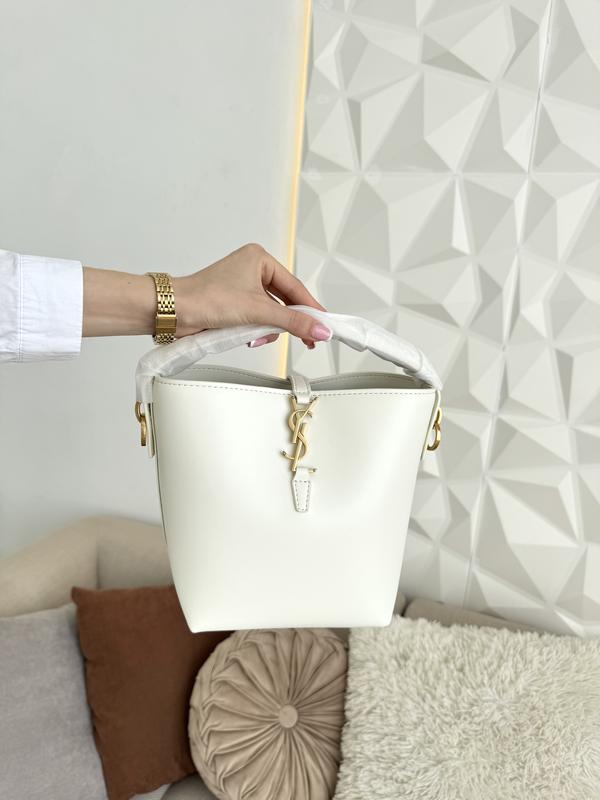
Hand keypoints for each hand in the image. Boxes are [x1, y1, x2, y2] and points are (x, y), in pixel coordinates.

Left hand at [82, 243, 330, 348]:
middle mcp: (252, 269)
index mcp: (260, 259)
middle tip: (307, 341)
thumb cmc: (206, 298)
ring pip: (271, 313)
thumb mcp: (257, 311)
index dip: (312, 309)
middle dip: (287, 322)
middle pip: (284, 301)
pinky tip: (249, 337)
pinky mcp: (233, 304)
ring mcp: (242, 287)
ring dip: (268, 329)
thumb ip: (292, 322)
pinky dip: (256, 330)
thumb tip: (319, 330)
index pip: (295, 287)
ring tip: (258, 336)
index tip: (326, 326)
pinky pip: (257, 318)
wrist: (173, 311)